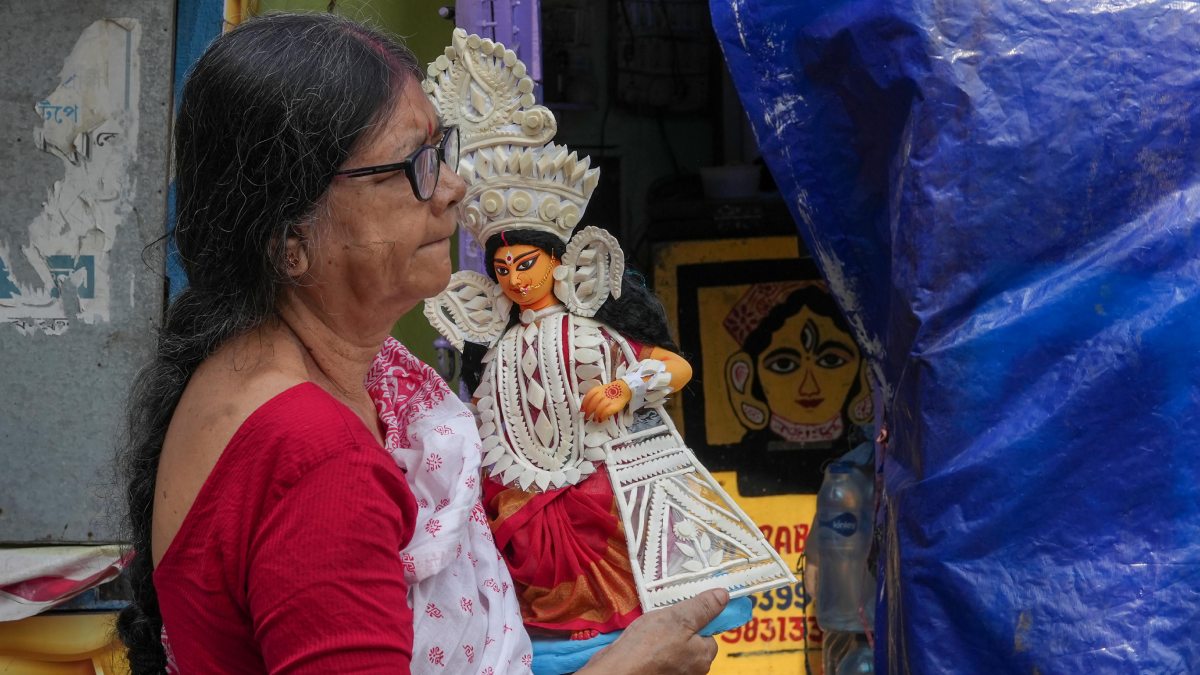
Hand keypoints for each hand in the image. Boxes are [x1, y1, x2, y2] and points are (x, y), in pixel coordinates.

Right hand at [576, 588, 728, 674]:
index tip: (680, 611)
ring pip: (673, 647)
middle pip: (690, 641)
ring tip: (649, 628)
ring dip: (661, 636)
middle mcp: (692, 670)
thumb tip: (724, 595)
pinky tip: (640, 640)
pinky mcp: (655, 673)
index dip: (695, 619)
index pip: (708, 634)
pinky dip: (650, 646)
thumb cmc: (649, 645)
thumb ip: (703, 607)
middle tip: (662, 618)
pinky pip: (658, 655)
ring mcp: (673, 673)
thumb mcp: (679, 617)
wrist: (618, 670)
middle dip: (676, 628)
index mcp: (703, 658)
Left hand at [580, 379, 631, 421]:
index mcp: (597, 389)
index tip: (582, 410)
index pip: (588, 397)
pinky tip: (601, 419)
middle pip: (592, 403)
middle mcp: (602, 394)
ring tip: (595, 419)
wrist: (624, 388)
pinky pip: (606, 412)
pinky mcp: (614, 405)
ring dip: (596, 415)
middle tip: (586, 417)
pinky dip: (603, 416)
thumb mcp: (601, 390)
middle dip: (588, 411)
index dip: (584, 404)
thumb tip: (587, 406)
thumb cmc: (611, 391)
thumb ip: (594, 396)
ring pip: (599, 408)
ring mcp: (608, 399)